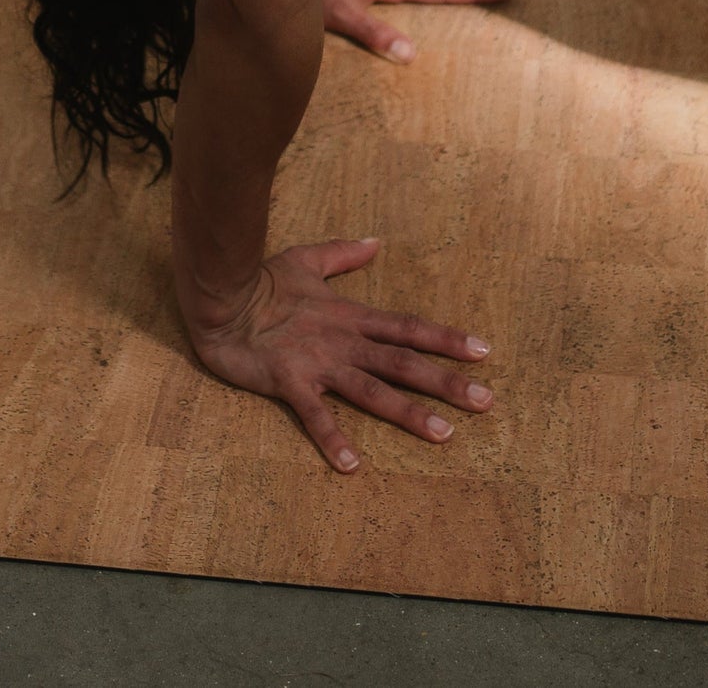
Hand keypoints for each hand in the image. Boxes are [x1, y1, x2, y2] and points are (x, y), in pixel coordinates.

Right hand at [187, 238, 493, 472]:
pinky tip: (352, 465)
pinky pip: (314, 414)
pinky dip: (332, 439)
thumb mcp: (306, 259)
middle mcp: (343, 341)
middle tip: (486, 401)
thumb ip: (342, 254)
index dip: (446, 339)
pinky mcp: (289, 382)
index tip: (483, 351)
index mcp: (350, 315)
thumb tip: (375, 242)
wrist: (221, 296)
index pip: (407, 328)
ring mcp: (318, 363)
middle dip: (446, 382)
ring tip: (444, 435)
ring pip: (372, 390)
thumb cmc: (262, 279)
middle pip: (403, 362)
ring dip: (409, 413)